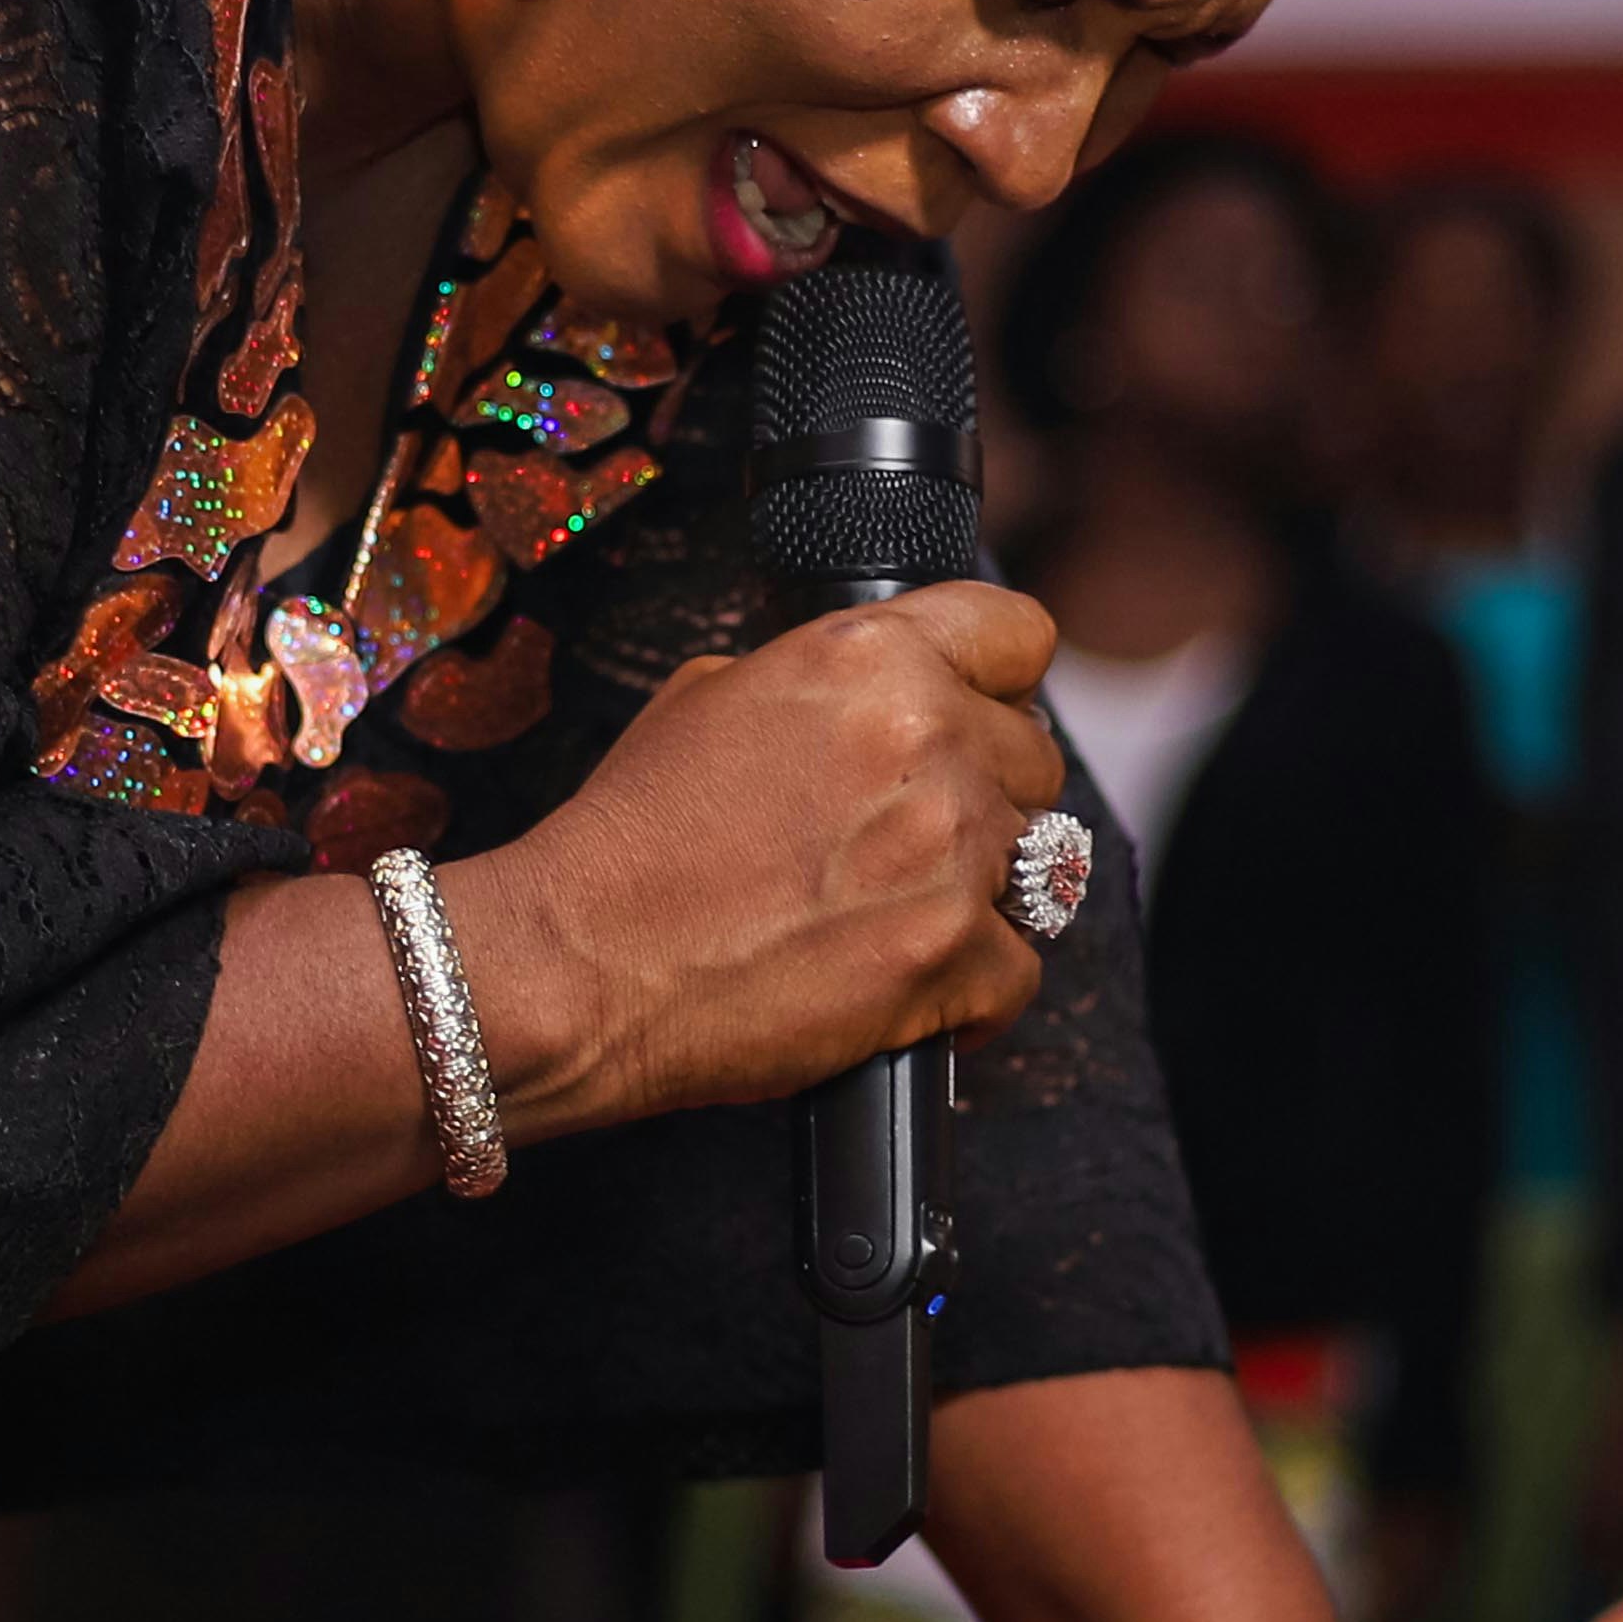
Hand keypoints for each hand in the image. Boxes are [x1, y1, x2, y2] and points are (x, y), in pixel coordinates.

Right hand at [447, 578, 1067, 1138]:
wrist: (584, 961)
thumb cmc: (632, 837)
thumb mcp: (708, 696)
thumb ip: (823, 684)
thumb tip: (880, 701)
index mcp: (868, 658)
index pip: (1016, 634)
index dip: (999, 678)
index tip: (984, 710)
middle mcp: (925, 738)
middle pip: (1035, 758)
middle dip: (982, 794)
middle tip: (906, 836)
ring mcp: (949, 849)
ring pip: (1037, 864)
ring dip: (977, 888)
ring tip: (893, 912)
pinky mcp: (952, 955)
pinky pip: (1019, 967)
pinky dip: (971, 987)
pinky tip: (906, 984)